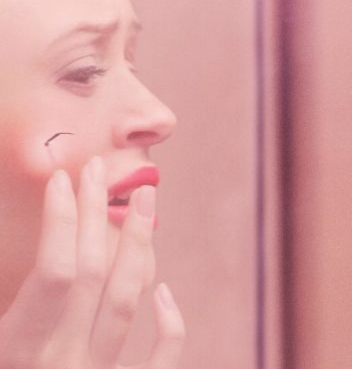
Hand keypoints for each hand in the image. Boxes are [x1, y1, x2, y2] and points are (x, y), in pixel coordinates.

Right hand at [0, 157, 184, 368]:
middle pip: (92, 271)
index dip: (59, 220)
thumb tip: (31, 246)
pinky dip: (169, 324)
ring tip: (145, 196)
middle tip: (97, 168)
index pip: (53, 271)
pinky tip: (164, 291)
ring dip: (136, 243)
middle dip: (93, 212)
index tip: (63, 179)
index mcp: (18, 348)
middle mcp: (63, 362)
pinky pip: (160, 358)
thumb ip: (11, 292)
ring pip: (126, 299)